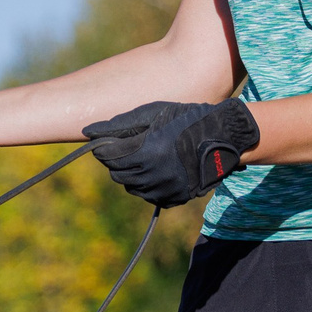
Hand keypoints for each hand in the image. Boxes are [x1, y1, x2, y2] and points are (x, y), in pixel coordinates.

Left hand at [86, 100, 258, 207]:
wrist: (224, 137)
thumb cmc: (187, 118)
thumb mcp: (153, 113)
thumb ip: (119, 124)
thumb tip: (87, 132)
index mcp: (145, 151)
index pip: (108, 156)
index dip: (105, 147)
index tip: (111, 141)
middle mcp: (152, 175)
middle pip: (116, 173)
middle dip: (117, 160)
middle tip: (132, 146)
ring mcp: (163, 189)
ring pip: (131, 186)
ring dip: (132, 173)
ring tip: (149, 156)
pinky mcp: (173, 198)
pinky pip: (149, 195)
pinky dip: (148, 184)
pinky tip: (161, 168)